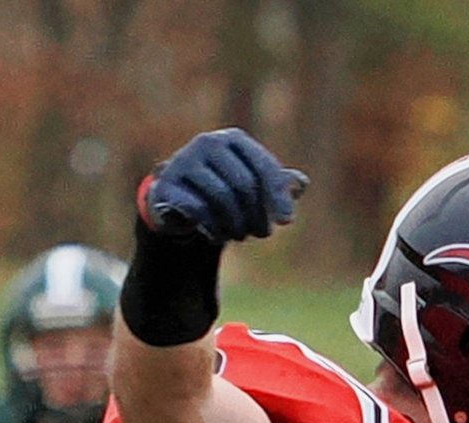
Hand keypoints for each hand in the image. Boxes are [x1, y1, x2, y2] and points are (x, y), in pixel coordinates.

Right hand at [142, 129, 306, 243]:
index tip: (287, 222)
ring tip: (240, 235)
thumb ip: (278, 184)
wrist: (180, 200)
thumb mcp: (255, 186)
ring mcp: (184, 160)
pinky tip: (218, 237)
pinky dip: (214, 229)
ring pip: (221, 197)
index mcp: (233, 139)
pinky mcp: (167, 184)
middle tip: (261, 233)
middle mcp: (207, 143)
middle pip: (243, 184)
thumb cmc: (226, 191)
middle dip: (257, 215)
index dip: (278, 195)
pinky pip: (198, 209)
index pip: (263, 165)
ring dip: (236, 225)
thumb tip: (301, 184)